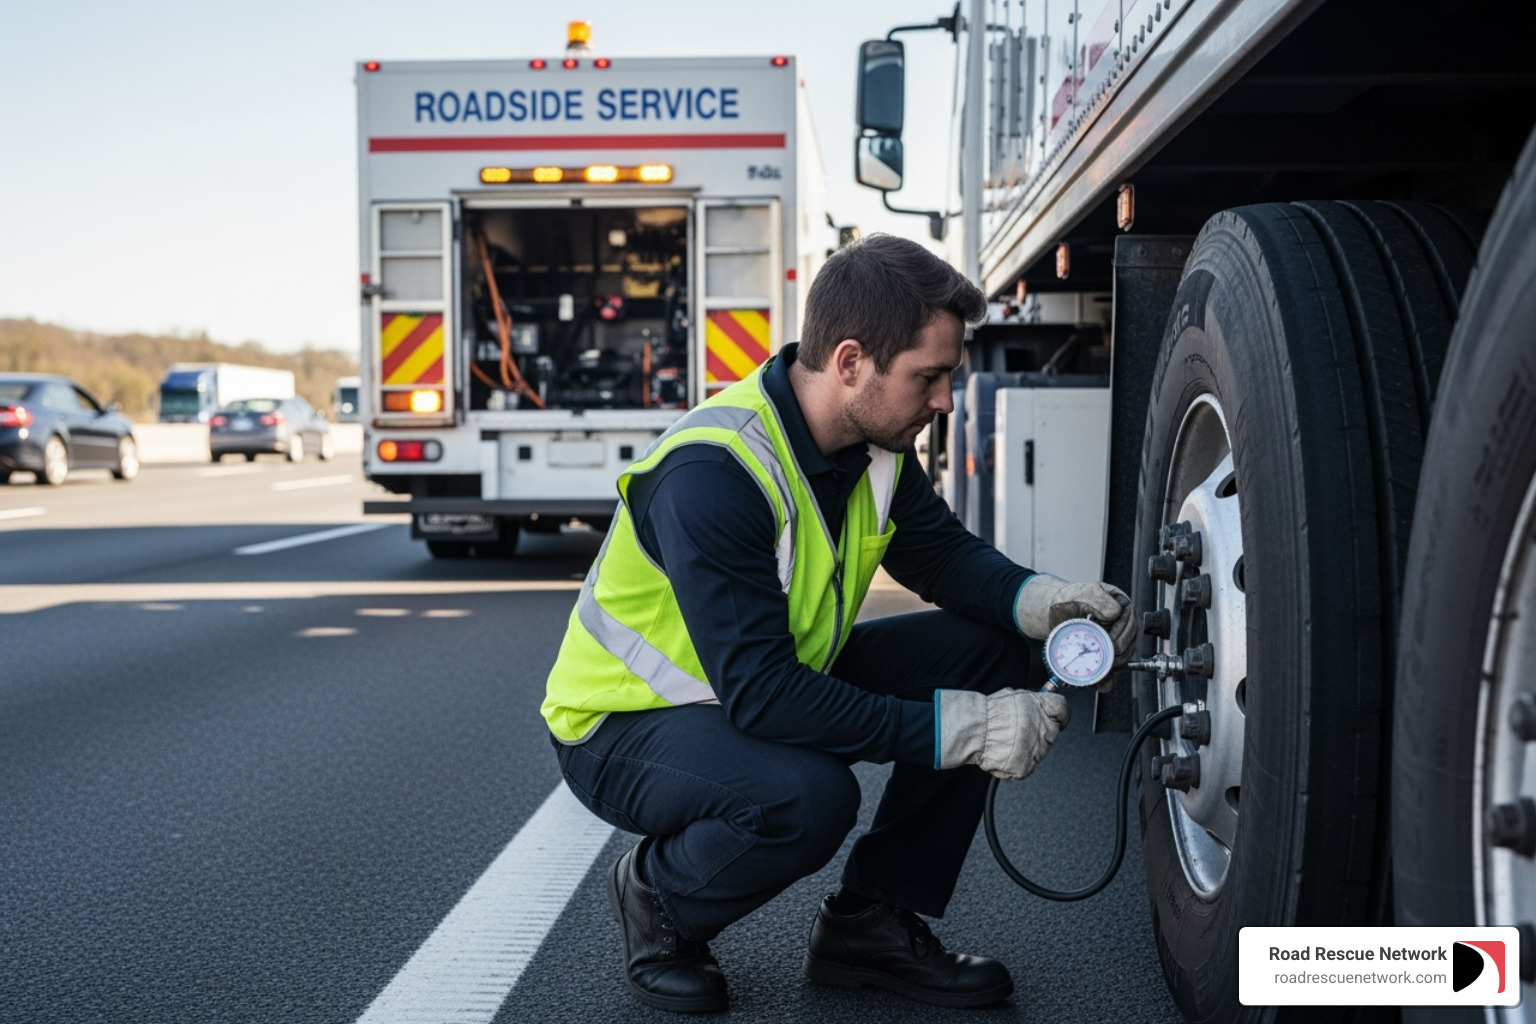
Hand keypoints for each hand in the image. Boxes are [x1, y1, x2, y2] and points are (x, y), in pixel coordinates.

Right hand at [936, 688, 1070, 780]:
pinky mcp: (1027, 766)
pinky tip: (1005, 752)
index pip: (1063, 710)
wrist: (974, 731)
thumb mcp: (1014, 695)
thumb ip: (1034, 700)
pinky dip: (1017, 761)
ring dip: (1027, 747)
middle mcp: (1044, 728)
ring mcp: (1037, 750)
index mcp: (1042, 708)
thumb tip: (1043, 699)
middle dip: (1039, 731)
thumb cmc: (989, 713)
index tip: (1055, 717)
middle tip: (1019, 730)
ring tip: (1008, 741)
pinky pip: (1027, 765)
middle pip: (1052, 732)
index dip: (1058, 714)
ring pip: (1039, 750)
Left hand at [1015, 574, 1139, 666]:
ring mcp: (1116, 634)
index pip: (1130, 620)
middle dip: (1121, 650)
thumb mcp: (1079, 594)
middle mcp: (1120, 618)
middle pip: (1131, 637)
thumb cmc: (1066, 600)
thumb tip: (1116, 613)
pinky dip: (1109, 675)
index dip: (1123, 633)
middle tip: (1108, 657)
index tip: (1112, 643)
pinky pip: (1113, 663)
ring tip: (1105, 667)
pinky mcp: (1106, 648)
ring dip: (1117, 662)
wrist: (1054, 612)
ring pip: (1126, 651)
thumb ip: (1097, 600)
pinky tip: (1103, 683)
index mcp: (1118, 602)